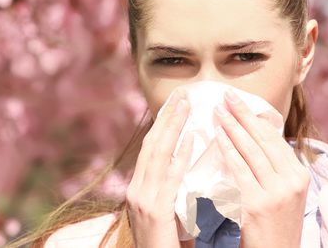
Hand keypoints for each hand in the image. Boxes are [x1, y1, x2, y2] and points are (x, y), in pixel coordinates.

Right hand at [126, 89, 194, 247]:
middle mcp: (137, 191)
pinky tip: (191, 140)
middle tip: (182, 95)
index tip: (175, 105)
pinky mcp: (154, 212)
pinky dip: (180, 157)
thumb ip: (173, 190)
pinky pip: (169, 179)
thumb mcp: (167, 213)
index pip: (150, 150)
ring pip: (157, 155)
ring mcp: (143, 201)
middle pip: (151, 146)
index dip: (162, 126)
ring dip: (173, 128)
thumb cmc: (168, 246)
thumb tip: (187, 165)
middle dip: (167, 119)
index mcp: (139, 190)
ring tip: (186, 107)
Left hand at [214, 89, 309, 247]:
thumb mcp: (283, 193)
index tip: (239, 101)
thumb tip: (253, 135)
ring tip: (218, 110)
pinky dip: (228, 150)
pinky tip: (217, 136)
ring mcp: (277, 192)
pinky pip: (240, 170)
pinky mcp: (259, 203)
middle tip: (226, 96)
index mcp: (300, 175)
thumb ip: (272, 167)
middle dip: (243, 115)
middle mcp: (293, 180)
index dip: (255, 118)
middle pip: (264, 140)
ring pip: (251, 151)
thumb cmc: (274, 225)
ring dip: (233, 126)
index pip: (274, 139)